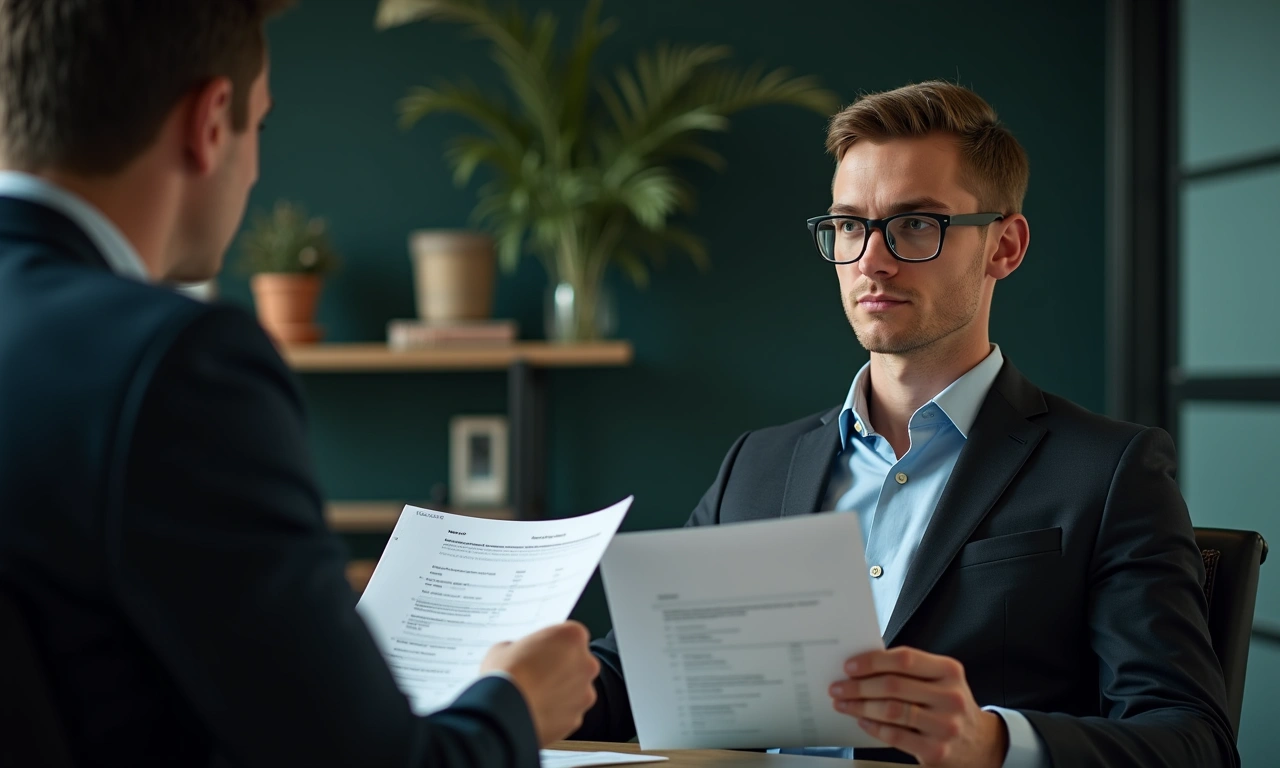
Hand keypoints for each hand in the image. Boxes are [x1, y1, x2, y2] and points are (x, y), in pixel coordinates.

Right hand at [480, 621, 599, 744]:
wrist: (501, 711)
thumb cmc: (505, 675)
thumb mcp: (506, 646)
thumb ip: (523, 648)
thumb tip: (521, 656)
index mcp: (573, 637)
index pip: (570, 636)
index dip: (554, 645)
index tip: (543, 651)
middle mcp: (586, 664)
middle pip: (578, 663)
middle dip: (562, 668)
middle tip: (537, 674)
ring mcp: (584, 694)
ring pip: (575, 691)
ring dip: (560, 692)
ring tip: (534, 696)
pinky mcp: (576, 719)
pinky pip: (568, 713)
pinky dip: (556, 714)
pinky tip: (535, 712)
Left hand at [829, 646, 1007, 767]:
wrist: (980, 743)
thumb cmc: (948, 705)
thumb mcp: (940, 680)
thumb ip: (910, 670)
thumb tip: (864, 665)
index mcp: (949, 671)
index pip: (905, 658)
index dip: (873, 661)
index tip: (850, 666)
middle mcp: (950, 696)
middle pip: (894, 686)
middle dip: (858, 686)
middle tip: (838, 687)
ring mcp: (945, 725)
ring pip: (892, 710)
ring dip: (860, 706)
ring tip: (844, 703)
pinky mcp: (937, 750)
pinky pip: (895, 735)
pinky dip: (873, 726)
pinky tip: (862, 720)